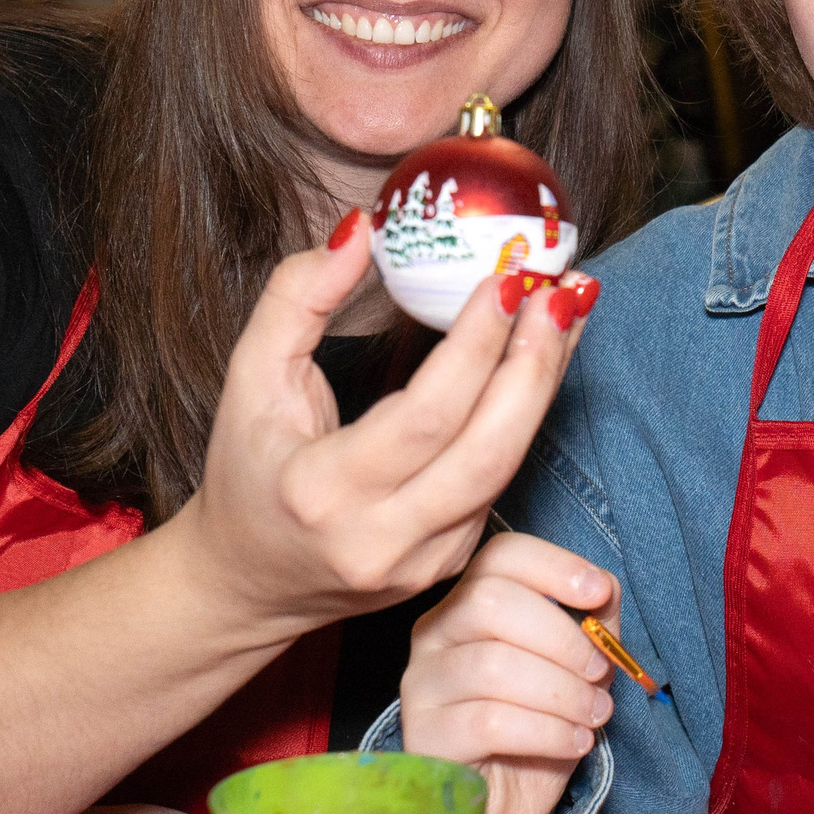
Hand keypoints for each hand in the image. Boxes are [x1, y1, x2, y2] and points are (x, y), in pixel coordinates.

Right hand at [173, 210, 600, 644]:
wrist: (246, 584)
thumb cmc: (246, 472)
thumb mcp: (249, 379)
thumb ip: (295, 299)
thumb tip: (362, 230)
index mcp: (320, 491)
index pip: (424, 416)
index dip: (476, 346)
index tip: (506, 278)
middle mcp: (378, 538)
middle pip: (487, 451)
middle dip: (534, 365)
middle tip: (559, 291)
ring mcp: (422, 561)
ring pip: (507, 468)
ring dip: (545, 385)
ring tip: (567, 312)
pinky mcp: (450, 563)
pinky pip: (500, 482)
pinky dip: (526, 416)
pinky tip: (542, 359)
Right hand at [400, 533, 619, 813]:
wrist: (501, 808)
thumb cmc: (536, 729)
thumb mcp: (574, 671)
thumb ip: (590, 625)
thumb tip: (604, 591)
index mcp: (470, 603)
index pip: (501, 557)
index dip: (554, 566)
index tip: (599, 593)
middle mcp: (435, 634)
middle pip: (489, 601)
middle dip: (561, 637)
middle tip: (600, 673)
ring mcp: (422, 685)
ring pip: (493, 665)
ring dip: (562, 691)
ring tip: (593, 715)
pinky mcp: (425, 737)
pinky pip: (490, 721)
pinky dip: (548, 730)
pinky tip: (574, 742)